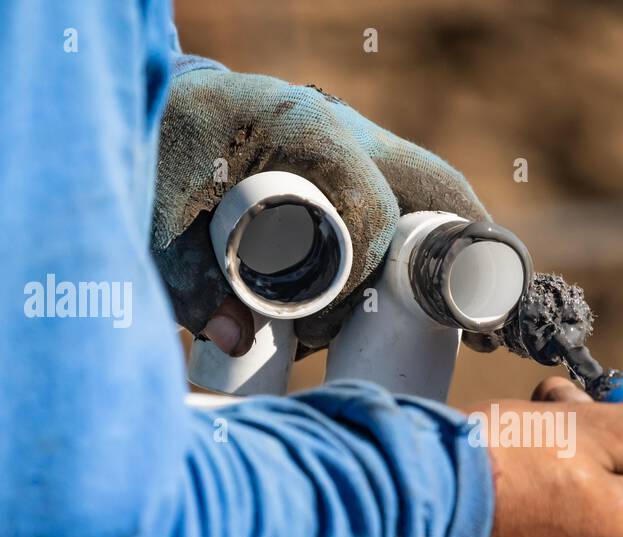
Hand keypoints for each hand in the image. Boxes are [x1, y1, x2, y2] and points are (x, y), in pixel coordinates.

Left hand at [152, 69, 486, 355]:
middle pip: (435, 190)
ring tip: (461, 325)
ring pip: (432, 192)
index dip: (359, 285)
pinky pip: (410, 195)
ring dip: (442, 255)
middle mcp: (344, 127)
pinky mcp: (352, 159)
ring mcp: (354, 139)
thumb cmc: (150, 159)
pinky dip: (426, 240)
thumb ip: (190, 286)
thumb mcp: (156, 226)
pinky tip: (434, 294)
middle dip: (457, 260)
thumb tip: (237, 340)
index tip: (319, 335)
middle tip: (474, 331)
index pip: (374, 214)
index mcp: (306, 131)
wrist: (148, 109)